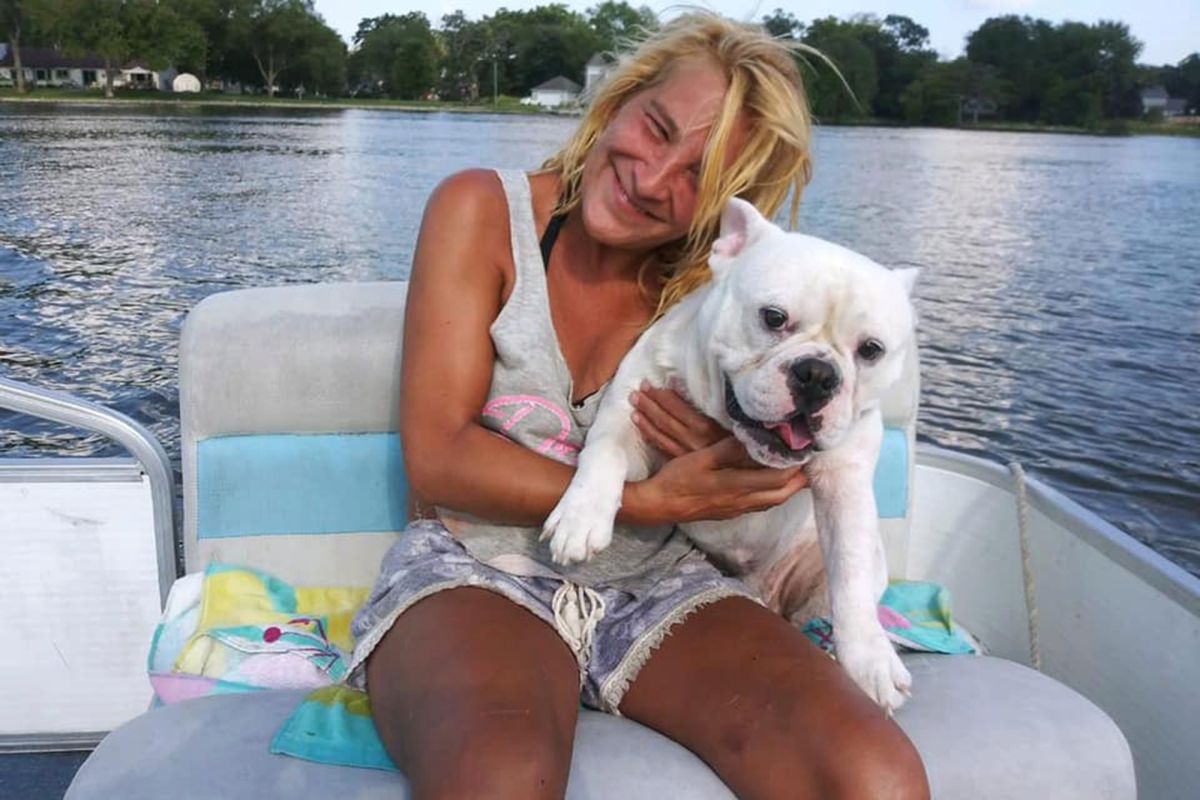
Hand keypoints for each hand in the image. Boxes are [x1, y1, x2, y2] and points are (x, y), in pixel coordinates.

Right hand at [626, 436, 808, 525]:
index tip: (804, 449)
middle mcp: (742, 501)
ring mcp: (737, 509)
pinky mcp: (731, 512)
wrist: (661, 504)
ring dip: (788, 487)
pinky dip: (774, 493)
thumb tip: (754, 438)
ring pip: (774, 501)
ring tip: (797, 471)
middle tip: (808, 460)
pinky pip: (762, 504)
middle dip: (799, 479)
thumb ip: (729, 450)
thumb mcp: (701, 458)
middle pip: (782, 493)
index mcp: (736, 486)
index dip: (795, 466)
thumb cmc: (678, 479)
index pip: (778, 479)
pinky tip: (771, 483)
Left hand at [630, 382, 752, 465]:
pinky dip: (651, 435)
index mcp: (711, 432)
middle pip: (669, 421)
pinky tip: (639, 424)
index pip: (682, 411)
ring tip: (634, 402)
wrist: (756, 477)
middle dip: (651, 404)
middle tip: (637, 389)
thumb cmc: (751, 446)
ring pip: (663, 434)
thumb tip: (713, 386)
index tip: (651, 384)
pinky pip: (664, 448)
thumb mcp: (741, 426)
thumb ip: (726, 411)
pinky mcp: (686, 464)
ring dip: (647, 417)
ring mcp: (690, 455)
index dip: (666, 398)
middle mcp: (698, 444)